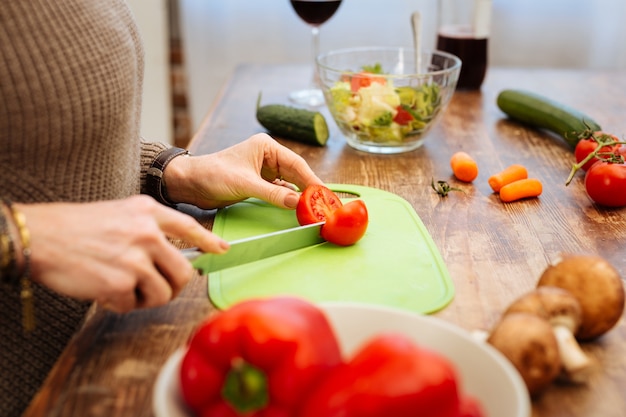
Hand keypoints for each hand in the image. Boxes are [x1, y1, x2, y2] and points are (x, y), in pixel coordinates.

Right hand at [19, 196, 226, 312]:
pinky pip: (133, 305)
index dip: (209, 241)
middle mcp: (148, 233)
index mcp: (148, 212)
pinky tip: (104, 290)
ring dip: (144, 298)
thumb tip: (172, 254)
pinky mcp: (121, 282)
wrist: (42, 236)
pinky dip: (120, 304)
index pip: (189, 227)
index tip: (222, 250)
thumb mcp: (120, 214)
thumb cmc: (78, 227)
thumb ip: (149, 229)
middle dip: (172, 287)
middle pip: (184, 272)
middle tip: (154, 289)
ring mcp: (136, 258)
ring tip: (122, 288)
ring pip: (163, 294)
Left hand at [164, 133, 323, 208]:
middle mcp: (267, 157)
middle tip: (323, 204)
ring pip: (289, 184)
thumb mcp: (245, 184)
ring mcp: (264, 171)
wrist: (190, 183)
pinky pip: (279, 192)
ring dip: (299, 196)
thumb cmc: (212, 174)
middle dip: (308, 189)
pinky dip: (288, 200)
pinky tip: (297, 208)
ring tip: (314, 208)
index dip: (311, 180)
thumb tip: (296, 202)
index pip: (296, 163)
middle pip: (296, 174)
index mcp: (266, 147)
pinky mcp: (258, 184)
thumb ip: (272, 194)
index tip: (323, 193)